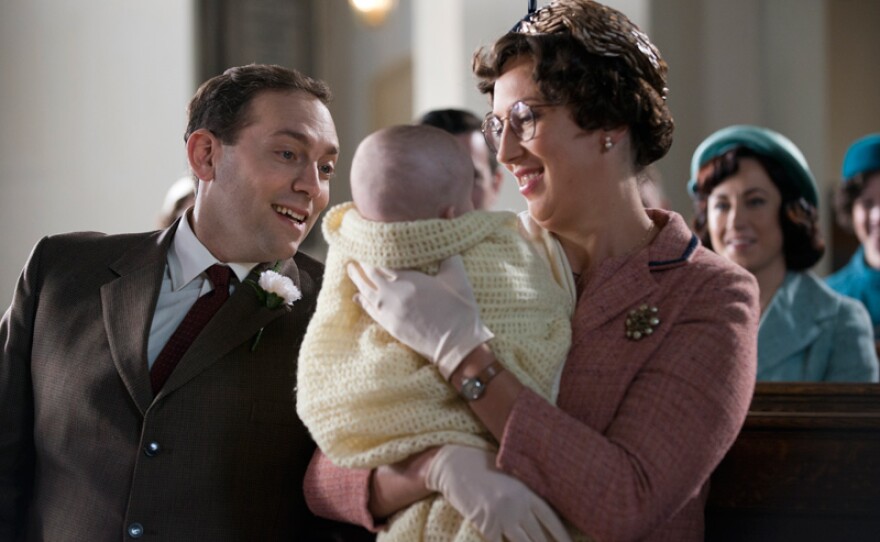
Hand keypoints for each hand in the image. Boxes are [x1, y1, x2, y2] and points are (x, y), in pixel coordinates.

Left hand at [347, 255, 493, 379]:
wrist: (457, 346)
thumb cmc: (460, 310)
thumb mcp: (457, 276)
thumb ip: (448, 252)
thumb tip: (450, 216)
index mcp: (408, 280)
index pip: (383, 260)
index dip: (375, 250)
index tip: (371, 241)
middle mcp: (393, 294)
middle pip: (370, 275)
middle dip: (363, 263)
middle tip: (358, 253)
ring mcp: (389, 312)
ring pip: (366, 292)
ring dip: (357, 279)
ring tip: (351, 269)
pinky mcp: (390, 326)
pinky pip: (370, 310)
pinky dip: (362, 301)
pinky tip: (358, 295)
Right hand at [425, 445, 571, 541]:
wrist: (454, 464)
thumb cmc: (480, 466)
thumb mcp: (508, 475)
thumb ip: (524, 492)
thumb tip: (537, 510)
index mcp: (526, 491)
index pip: (550, 519)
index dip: (561, 535)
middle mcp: (517, 505)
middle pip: (538, 537)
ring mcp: (502, 516)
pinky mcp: (485, 525)